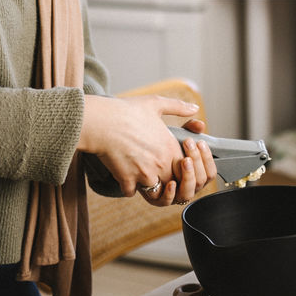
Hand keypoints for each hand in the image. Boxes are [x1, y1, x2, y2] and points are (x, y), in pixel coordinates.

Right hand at [78, 95, 212, 201]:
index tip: (172, 162)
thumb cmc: (126, 111)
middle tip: (157, 171)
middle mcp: (161, 163)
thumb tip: (194, 108)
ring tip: (142, 175)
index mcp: (170, 147)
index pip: (186, 168)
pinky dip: (128, 187)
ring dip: (150, 186)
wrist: (101, 121)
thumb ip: (178, 107)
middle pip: (173, 183)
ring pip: (155, 191)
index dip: (180, 167)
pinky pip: (131, 192)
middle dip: (167, 180)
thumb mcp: (156, 103)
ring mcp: (144, 174)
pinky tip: (125, 176)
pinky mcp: (127, 180)